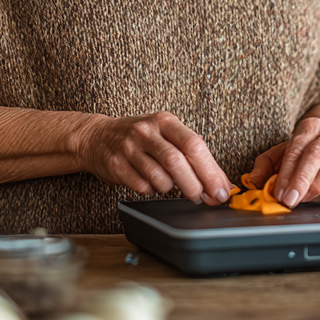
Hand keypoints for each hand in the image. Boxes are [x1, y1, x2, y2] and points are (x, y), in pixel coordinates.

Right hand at [75, 112, 233, 204]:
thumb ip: (193, 155)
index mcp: (165, 121)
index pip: (194, 144)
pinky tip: (149, 183)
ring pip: (159, 177)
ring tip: (168, 184)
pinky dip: (151, 190)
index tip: (221, 190)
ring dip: (170, 188)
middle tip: (201, 198)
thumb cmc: (141, 138)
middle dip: (194, 186)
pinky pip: (141, 186)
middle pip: (177, 162)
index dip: (210, 171)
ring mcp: (129, 147)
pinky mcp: (116, 165)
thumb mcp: (166, 135)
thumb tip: (221, 184)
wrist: (98, 137)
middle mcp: (147, 131)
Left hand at [247, 116, 319, 208]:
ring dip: (317, 187)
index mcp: (311, 126)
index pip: (298, 146)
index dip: (287, 172)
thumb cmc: (303, 154)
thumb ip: (265, 166)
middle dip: (301, 181)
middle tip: (290, 199)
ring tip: (304, 199)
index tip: (279, 191)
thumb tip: (254, 181)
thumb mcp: (281, 155)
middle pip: (317, 154)